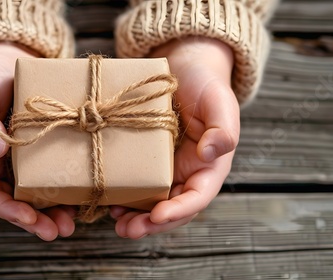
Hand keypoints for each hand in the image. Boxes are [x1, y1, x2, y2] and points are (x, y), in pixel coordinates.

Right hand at [0, 42, 75, 240]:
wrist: (5, 67)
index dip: (6, 209)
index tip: (28, 218)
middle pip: (12, 202)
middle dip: (34, 220)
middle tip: (56, 231)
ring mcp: (16, 164)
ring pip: (31, 195)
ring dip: (50, 212)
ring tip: (70, 224)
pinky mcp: (37, 156)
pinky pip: (47, 177)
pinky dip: (61, 190)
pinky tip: (78, 198)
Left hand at [111, 37, 239, 238]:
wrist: (184, 70)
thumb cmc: (205, 84)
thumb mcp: (218, 100)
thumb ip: (223, 127)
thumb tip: (210, 153)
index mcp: (210, 165)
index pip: (198, 196)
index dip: (179, 210)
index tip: (157, 216)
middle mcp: (188, 172)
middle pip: (172, 208)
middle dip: (152, 224)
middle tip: (128, 230)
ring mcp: (166, 169)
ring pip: (153, 202)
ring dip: (136, 217)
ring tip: (117, 223)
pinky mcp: (147, 161)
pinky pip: (137, 185)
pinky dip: (125, 197)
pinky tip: (109, 202)